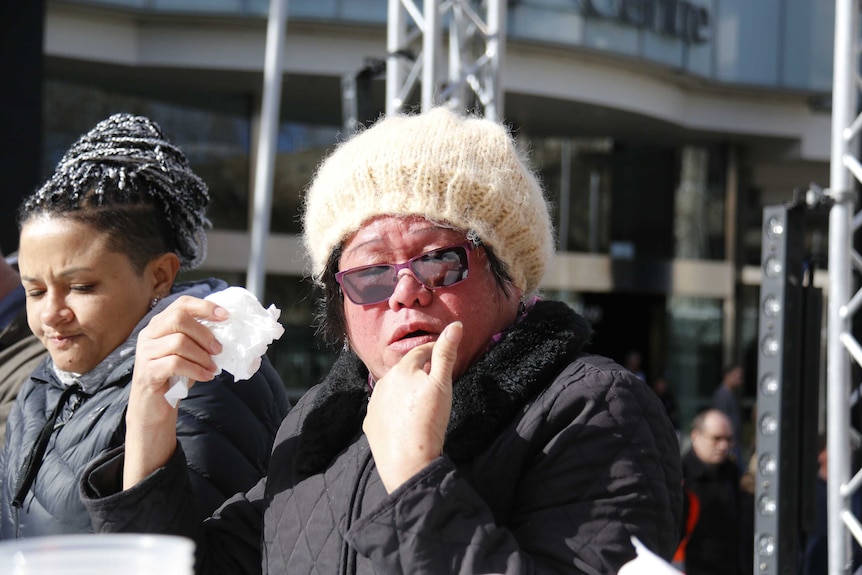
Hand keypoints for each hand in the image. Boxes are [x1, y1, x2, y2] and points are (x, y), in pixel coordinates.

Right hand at [123, 296, 226, 488]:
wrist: (154, 409)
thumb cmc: (174, 378)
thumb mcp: (190, 354)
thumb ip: (201, 340)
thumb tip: (229, 331)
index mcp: (159, 325)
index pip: (181, 304)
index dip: (204, 306)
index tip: (225, 316)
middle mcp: (149, 335)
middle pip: (179, 318)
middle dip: (205, 333)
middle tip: (219, 349)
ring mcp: (145, 353)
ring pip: (178, 342)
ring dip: (202, 356)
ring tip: (212, 368)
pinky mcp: (147, 372)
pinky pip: (175, 364)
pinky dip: (196, 370)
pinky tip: (206, 377)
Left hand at [364, 321, 461, 492]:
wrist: (408, 462)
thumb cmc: (429, 421)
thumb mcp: (442, 385)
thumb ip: (446, 354)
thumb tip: (455, 325)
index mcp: (402, 370)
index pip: (420, 352)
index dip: (434, 351)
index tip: (443, 355)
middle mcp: (383, 382)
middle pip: (405, 370)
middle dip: (419, 370)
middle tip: (435, 378)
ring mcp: (374, 404)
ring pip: (392, 389)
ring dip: (405, 389)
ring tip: (421, 399)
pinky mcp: (370, 423)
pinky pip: (384, 409)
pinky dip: (394, 408)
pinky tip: (405, 418)